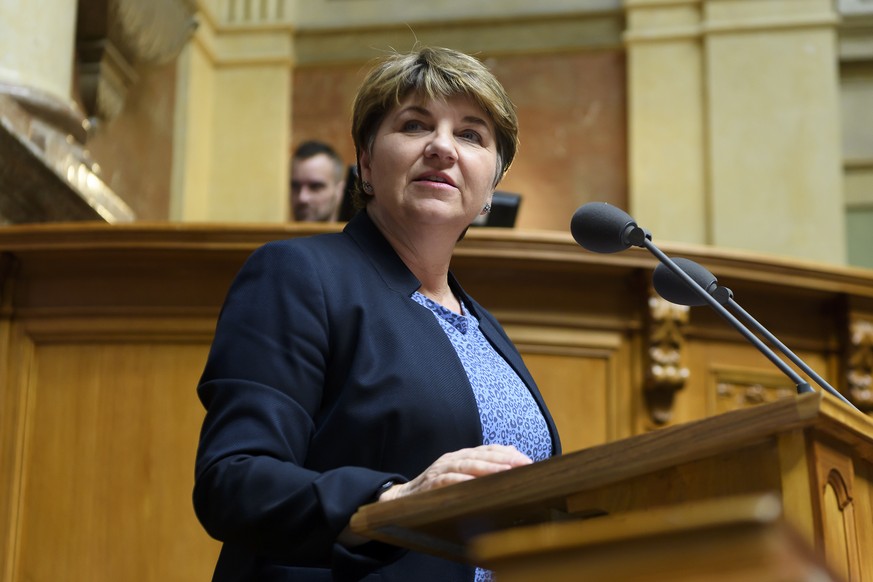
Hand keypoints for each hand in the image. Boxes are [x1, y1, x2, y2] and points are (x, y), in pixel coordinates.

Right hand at [378, 444, 530, 501]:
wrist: (401, 499)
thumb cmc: (436, 489)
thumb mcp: (460, 476)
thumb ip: (483, 465)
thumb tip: (512, 453)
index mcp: (461, 456)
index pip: (489, 450)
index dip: (508, 454)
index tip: (528, 461)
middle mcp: (452, 459)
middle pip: (481, 455)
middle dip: (504, 459)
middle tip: (524, 465)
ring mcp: (440, 470)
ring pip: (467, 465)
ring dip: (488, 468)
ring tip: (507, 472)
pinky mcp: (431, 484)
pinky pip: (449, 480)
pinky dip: (463, 481)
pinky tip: (477, 484)